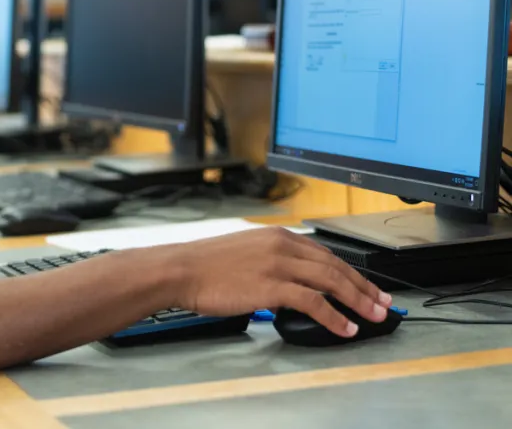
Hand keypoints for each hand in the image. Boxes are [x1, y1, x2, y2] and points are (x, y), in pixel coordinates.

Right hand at [169, 227, 392, 337]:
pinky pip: (313, 302)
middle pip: (336, 266)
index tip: (367, 286)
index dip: (352, 272)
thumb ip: (271, 258)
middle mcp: (282, 246)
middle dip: (364, 287)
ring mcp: (278, 265)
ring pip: (331, 281)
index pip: (325, 253)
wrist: (181, 269)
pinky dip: (333, 316)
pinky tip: (345, 327)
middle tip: (383, 303)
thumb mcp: (244, 250)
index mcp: (277, 236)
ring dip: (358, 300)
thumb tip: (290, 278)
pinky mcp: (271, 286)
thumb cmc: (204, 264)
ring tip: (374, 316)